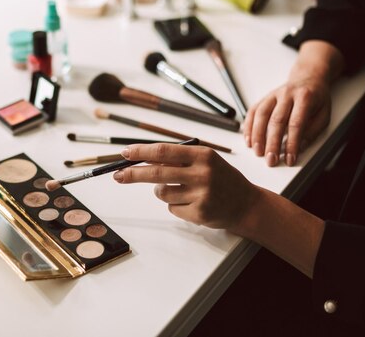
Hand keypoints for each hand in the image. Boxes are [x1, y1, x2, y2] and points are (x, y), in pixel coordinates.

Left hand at [114, 143, 261, 231]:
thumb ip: (178, 160)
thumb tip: (142, 160)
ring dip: (162, 191)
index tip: (124, 153)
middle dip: (133, 174)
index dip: (141, 152)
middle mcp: (202, 173)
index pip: (164, 151)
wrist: (247, 204)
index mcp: (202, 155)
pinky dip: (176, 205)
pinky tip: (192, 202)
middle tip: (117, 176)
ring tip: (182, 190)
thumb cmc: (221, 178)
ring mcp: (201, 194)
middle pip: (156, 173)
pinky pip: (172, 208)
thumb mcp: (204, 161)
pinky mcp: (199, 213)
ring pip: (161, 193)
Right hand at [243, 76, 331, 166]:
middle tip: (271, 159)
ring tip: (258, 152)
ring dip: (257, 135)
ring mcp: (273, 95)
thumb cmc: (316, 98)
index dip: (292, 143)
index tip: (289, 159)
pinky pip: (252, 111)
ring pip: (261, 115)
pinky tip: (249, 140)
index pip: (296, 123)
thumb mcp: (324, 114)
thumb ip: (313, 130)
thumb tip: (300, 147)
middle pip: (276, 120)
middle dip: (272, 143)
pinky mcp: (264, 98)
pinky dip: (248, 127)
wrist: (308, 77)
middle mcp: (287, 94)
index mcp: (305, 98)